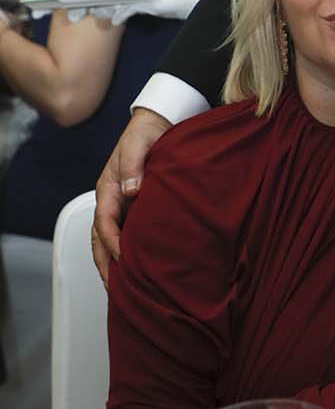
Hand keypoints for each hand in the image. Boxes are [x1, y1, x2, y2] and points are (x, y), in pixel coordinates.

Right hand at [92, 107, 169, 283]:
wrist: (160, 120)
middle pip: (101, 238)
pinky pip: (127, 233)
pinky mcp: (136, 206)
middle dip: (105, 264)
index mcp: (108, 187)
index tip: (123, 259)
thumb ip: (134, 165)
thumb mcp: (139, 143)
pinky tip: (137, 268)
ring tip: (123, 288)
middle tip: (116, 288)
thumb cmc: (148, 130)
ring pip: (111, 239)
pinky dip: (128, 253)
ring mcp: (123, 204)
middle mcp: (112, 199)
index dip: (112, 242)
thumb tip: (131, 190)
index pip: (104, 221)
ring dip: (114, 263)